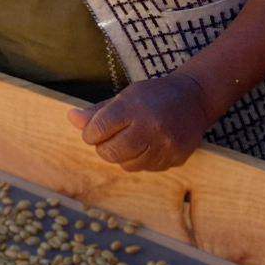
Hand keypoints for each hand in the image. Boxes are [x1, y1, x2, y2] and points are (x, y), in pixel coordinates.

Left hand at [67, 73, 212, 171]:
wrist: (193, 99)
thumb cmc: (153, 96)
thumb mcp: (124, 96)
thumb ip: (97, 112)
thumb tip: (71, 118)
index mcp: (133, 107)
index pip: (99, 129)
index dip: (90, 133)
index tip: (92, 131)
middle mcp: (150, 127)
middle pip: (111, 152)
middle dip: (103, 148)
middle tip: (108, 138)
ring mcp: (164, 146)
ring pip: (127, 165)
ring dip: (121, 156)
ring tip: (129, 140)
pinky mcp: (175, 159)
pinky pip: (146, 169)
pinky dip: (139, 160)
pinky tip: (145, 145)